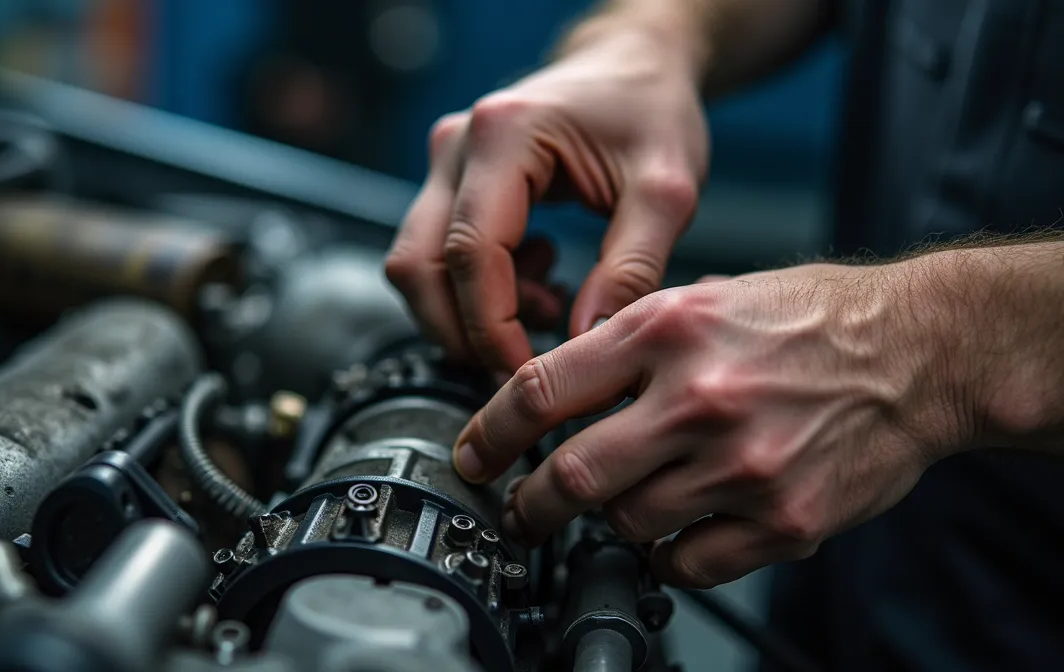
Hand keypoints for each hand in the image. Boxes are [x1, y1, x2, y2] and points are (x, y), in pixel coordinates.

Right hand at [384, 19, 708, 374]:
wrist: (634, 68)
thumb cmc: (650, 112)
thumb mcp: (666, 191)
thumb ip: (631, 269)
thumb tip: (586, 340)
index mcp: (503, 134)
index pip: (471, 253)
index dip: (492, 327)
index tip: (528, 372)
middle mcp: (456, 144)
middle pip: (419, 265)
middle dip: (465, 332)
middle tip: (526, 366)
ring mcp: (445, 163)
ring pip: (418, 266)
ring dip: (470, 313)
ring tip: (550, 307)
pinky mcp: (450, 183)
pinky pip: (438, 256)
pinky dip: (478, 292)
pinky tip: (540, 282)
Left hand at [452, 262, 975, 587]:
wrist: (919, 350)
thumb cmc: (807, 318)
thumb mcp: (702, 297)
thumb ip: (624, 344)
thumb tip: (549, 394)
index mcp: (667, 330)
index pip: (541, 390)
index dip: (489, 434)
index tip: (473, 457)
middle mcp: (699, 397)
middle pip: (572, 475)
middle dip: (529, 504)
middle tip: (520, 511)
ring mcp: (743, 465)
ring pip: (627, 522)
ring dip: (608, 522)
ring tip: (622, 502)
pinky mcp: (784, 519)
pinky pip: (688, 561)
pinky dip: (665, 554)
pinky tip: (674, 528)